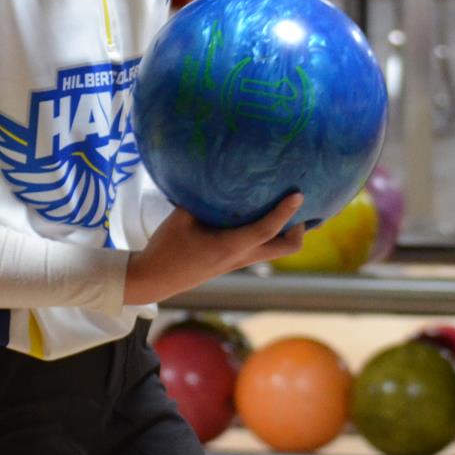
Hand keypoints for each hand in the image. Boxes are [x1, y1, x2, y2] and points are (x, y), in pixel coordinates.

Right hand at [122, 193, 305, 306]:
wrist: (156, 279)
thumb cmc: (166, 247)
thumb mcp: (180, 217)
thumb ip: (201, 198)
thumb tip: (216, 174)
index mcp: (229, 246)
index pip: (265, 230)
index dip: (284, 212)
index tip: (298, 194)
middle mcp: (241, 257)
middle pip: (286, 248)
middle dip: (299, 227)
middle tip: (298, 204)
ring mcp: (240, 261)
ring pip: (277, 250)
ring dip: (287, 231)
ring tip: (286, 206)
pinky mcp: (234, 261)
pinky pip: (263, 247)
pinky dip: (271, 233)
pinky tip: (261, 214)